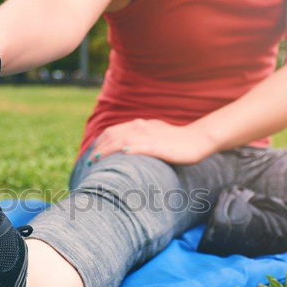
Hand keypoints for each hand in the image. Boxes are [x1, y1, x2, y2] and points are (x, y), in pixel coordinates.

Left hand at [90, 119, 216, 165]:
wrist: (197, 139)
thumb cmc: (177, 140)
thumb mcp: (155, 135)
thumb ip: (140, 138)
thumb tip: (125, 149)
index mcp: (139, 125)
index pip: (113, 131)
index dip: (100, 142)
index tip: (92, 153)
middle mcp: (141, 128)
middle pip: (112, 135)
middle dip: (98, 148)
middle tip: (89, 161)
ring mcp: (149, 136)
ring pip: (121, 140)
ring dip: (106, 150)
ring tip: (95, 161)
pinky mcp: (158, 146)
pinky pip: (140, 146)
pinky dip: (128, 149)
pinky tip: (120, 154)